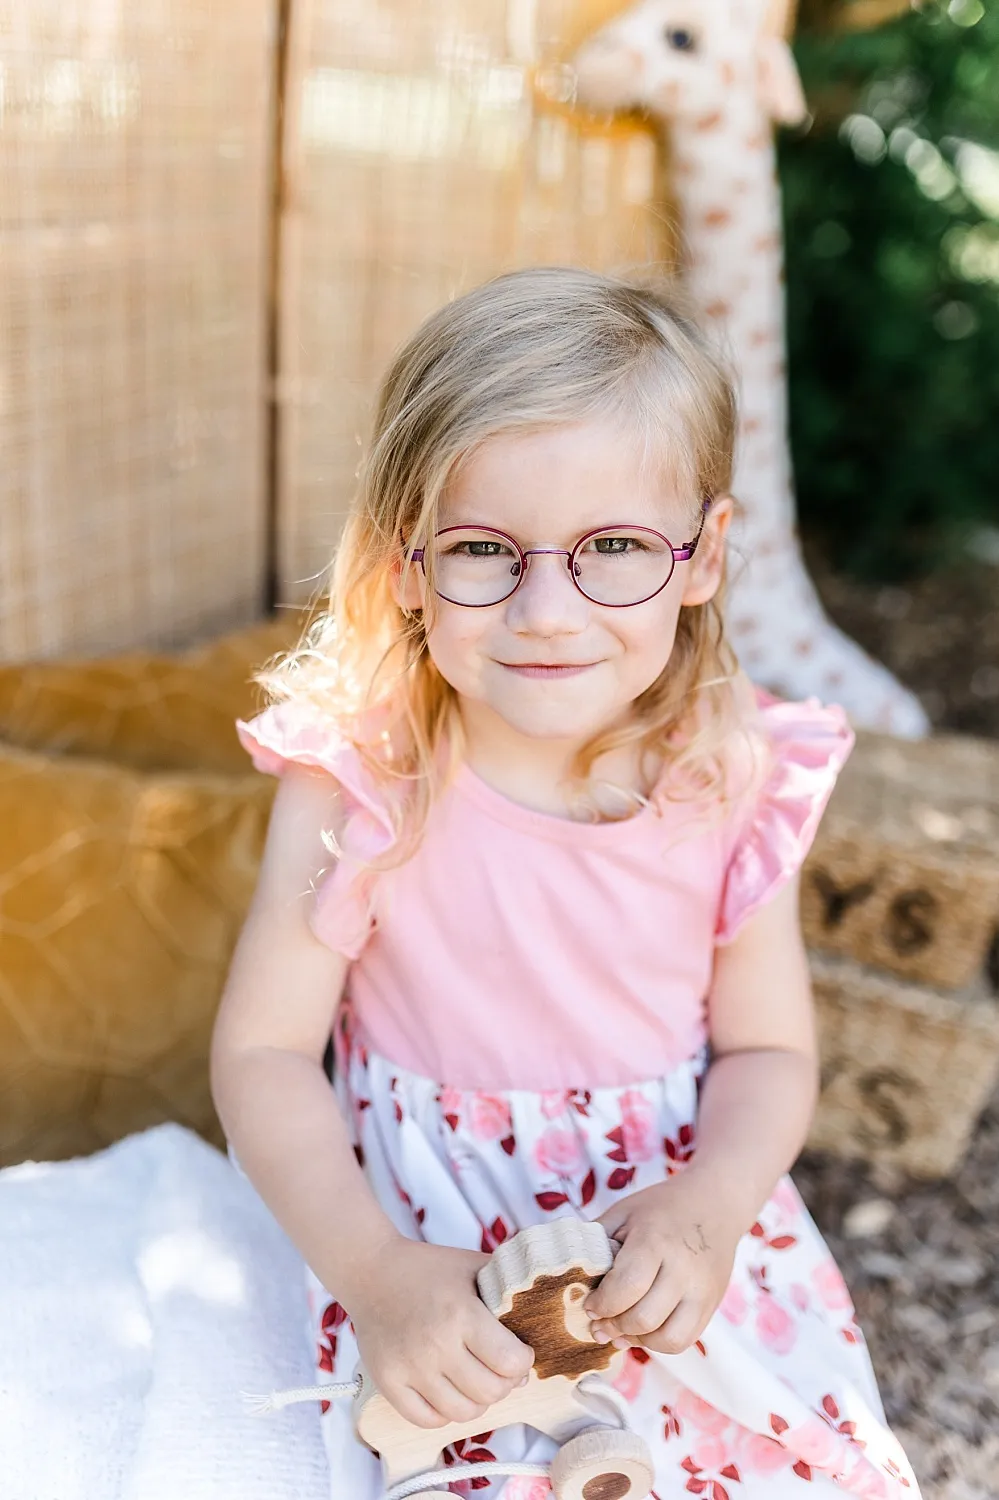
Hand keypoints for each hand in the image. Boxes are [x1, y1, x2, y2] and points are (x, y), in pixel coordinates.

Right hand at [345, 1236, 534, 1428]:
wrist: (371, 1271)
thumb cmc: (428, 1268)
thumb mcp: (473, 1267)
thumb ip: (507, 1290)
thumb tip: (541, 1320)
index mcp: (461, 1313)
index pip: (511, 1362)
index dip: (523, 1360)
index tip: (519, 1350)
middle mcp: (435, 1345)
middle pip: (491, 1392)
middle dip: (505, 1382)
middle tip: (500, 1367)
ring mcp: (409, 1368)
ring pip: (463, 1412)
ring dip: (478, 1399)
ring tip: (476, 1378)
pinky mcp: (388, 1382)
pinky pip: (428, 1419)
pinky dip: (445, 1411)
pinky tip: (448, 1388)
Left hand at [583, 1173, 740, 1354]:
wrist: (715, 1204)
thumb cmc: (661, 1208)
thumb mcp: (623, 1213)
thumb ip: (595, 1242)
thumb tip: (568, 1274)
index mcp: (656, 1240)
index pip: (626, 1287)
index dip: (601, 1304)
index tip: (589, 1304)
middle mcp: (683, 1268)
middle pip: (644, 1318)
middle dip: (614, 1326)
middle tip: (599, 1323)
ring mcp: (702, 1290)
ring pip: (668, 1339)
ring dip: (638, 1339)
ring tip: (621, 1329)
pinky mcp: (712, 1305)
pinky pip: (685, 1340)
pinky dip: (660, 1342)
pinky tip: (645, 1329)